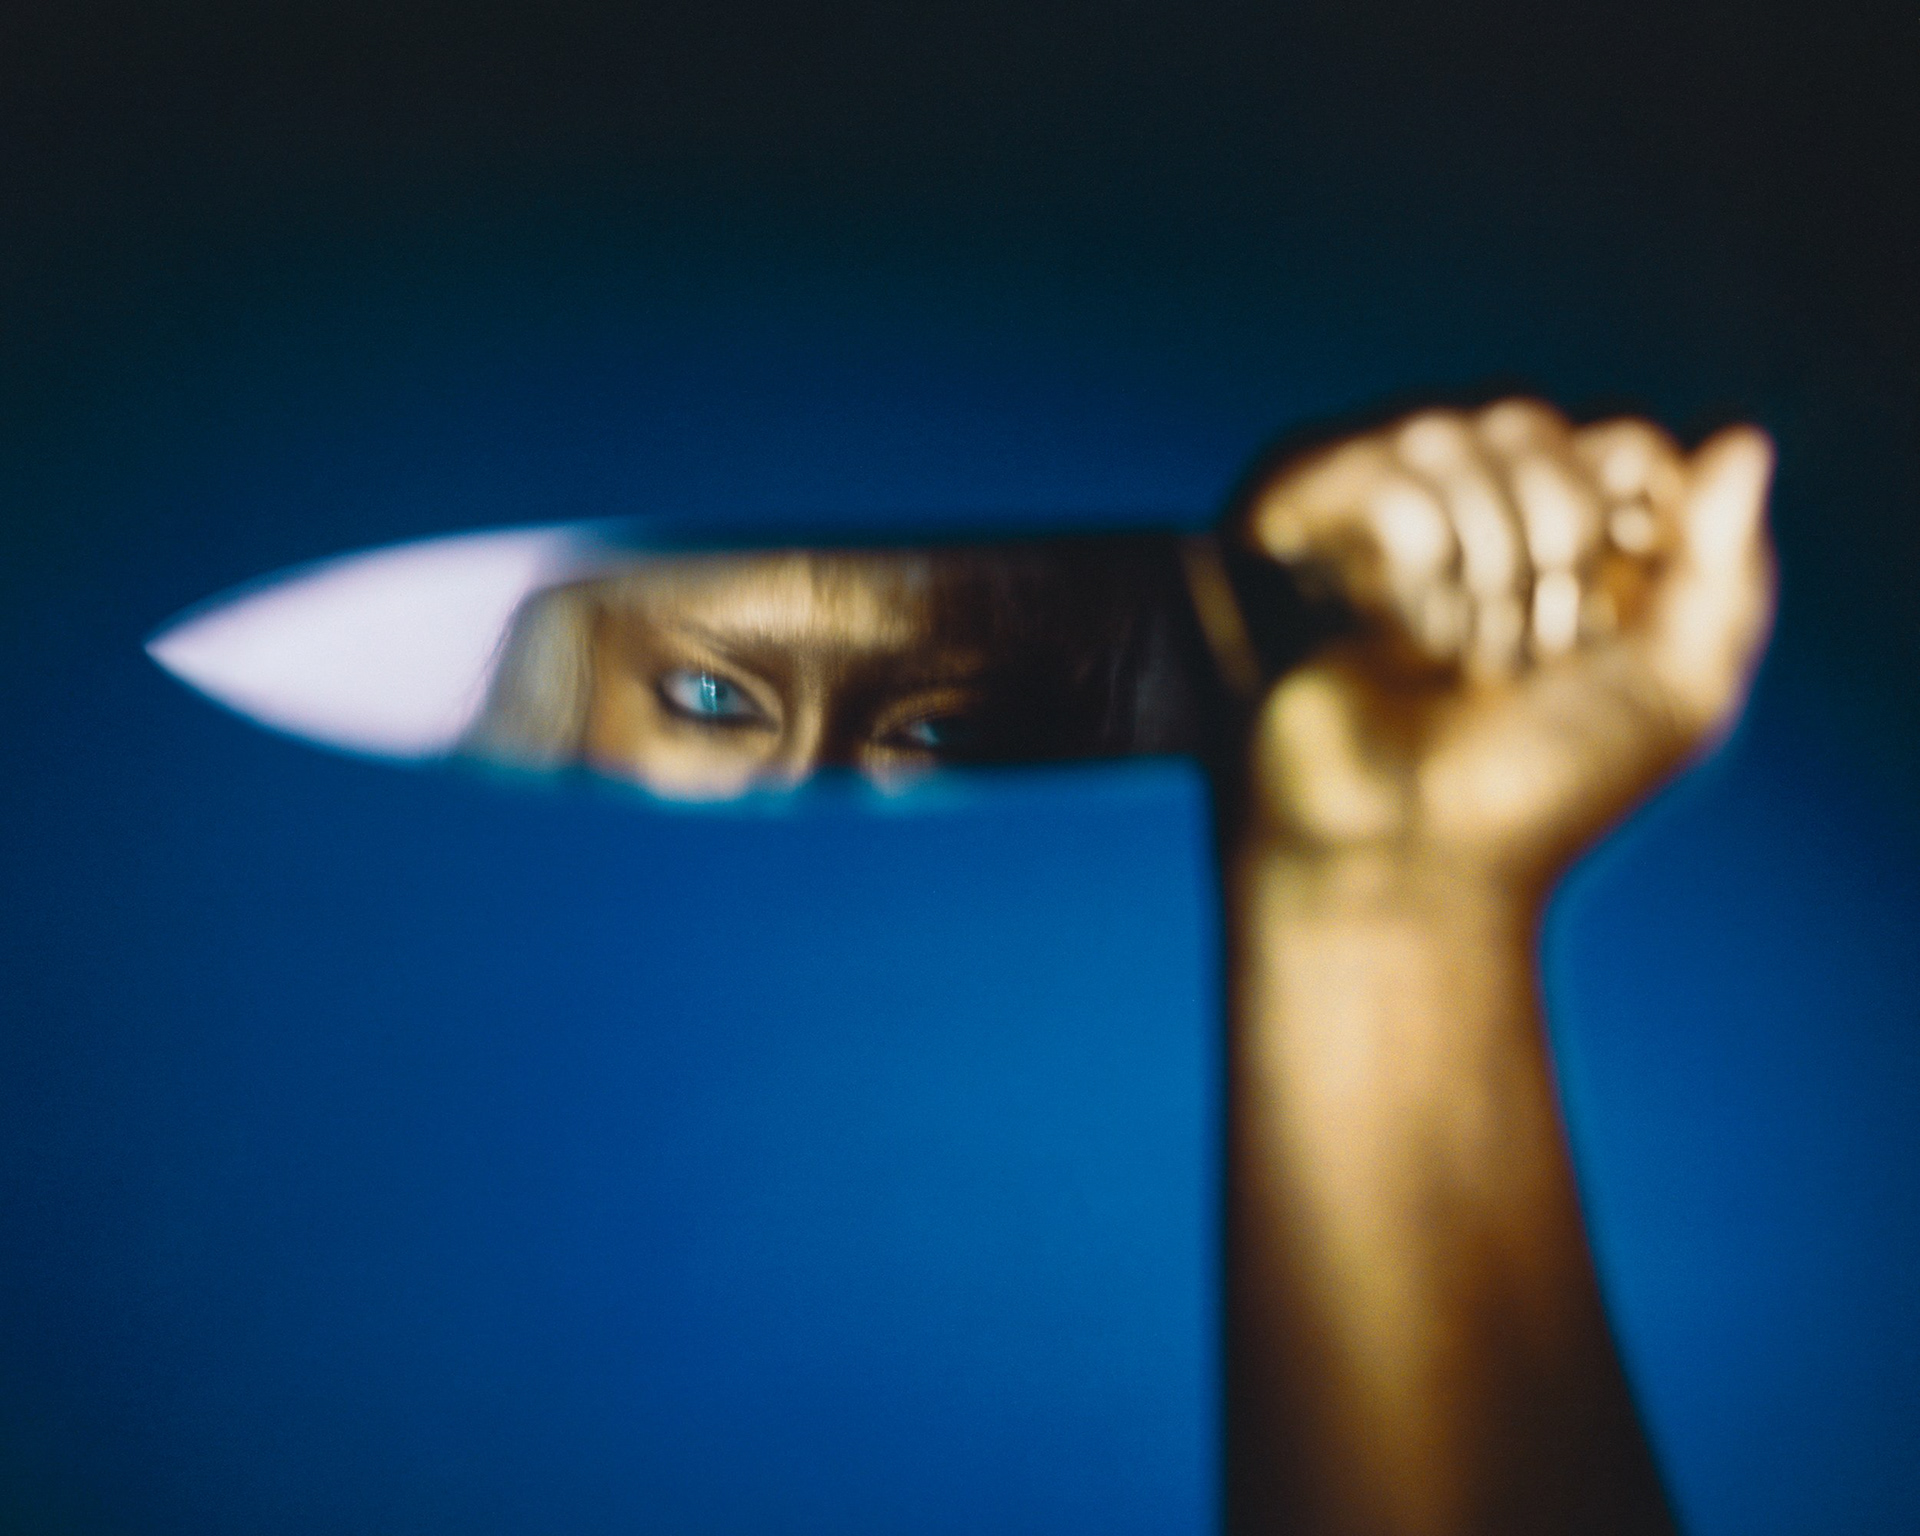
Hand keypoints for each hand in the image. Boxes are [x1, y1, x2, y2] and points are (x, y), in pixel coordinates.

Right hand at [1239, 399, 1774, 891]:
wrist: (1397, 854)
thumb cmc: (1532, 793)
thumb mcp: (1676, 689)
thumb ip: (1728, 565)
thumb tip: (1742, 436)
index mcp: (1568, 554)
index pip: (1615, 442)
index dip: (1626, 503)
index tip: (1615, 606)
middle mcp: (1474, 523)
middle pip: (1534, 425)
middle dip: (1552, 534)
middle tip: (1533, 650)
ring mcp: (1386, 522)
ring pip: (1455, 434)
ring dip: (1480, 557)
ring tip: (1460, 654)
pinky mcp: (1308, 531)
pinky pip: (1383, 472)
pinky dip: (1413, 556)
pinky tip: (1396, 632)